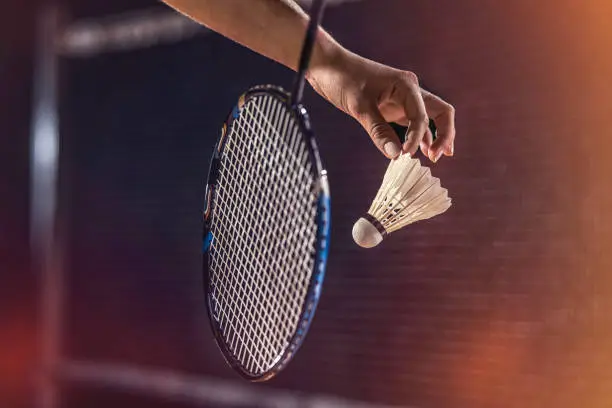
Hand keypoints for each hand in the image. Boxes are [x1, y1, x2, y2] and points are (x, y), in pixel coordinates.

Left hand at [307, 49, 455, 161]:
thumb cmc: (342, 78)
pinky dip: (417, 136)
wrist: (326, 66)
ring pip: (429, 118)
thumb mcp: (359, 106)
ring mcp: (402, 99)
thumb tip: (396, 156)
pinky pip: (412, 122)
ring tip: (433, 158)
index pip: (422, 116)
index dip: (417, 137)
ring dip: (434, 136)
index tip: (405, 154)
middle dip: (444, 134)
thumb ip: (378, 131)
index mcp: (406, 85)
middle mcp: (409, 91)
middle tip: (439, 157)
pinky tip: (417, 151)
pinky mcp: (391, 107)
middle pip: (440, 112)